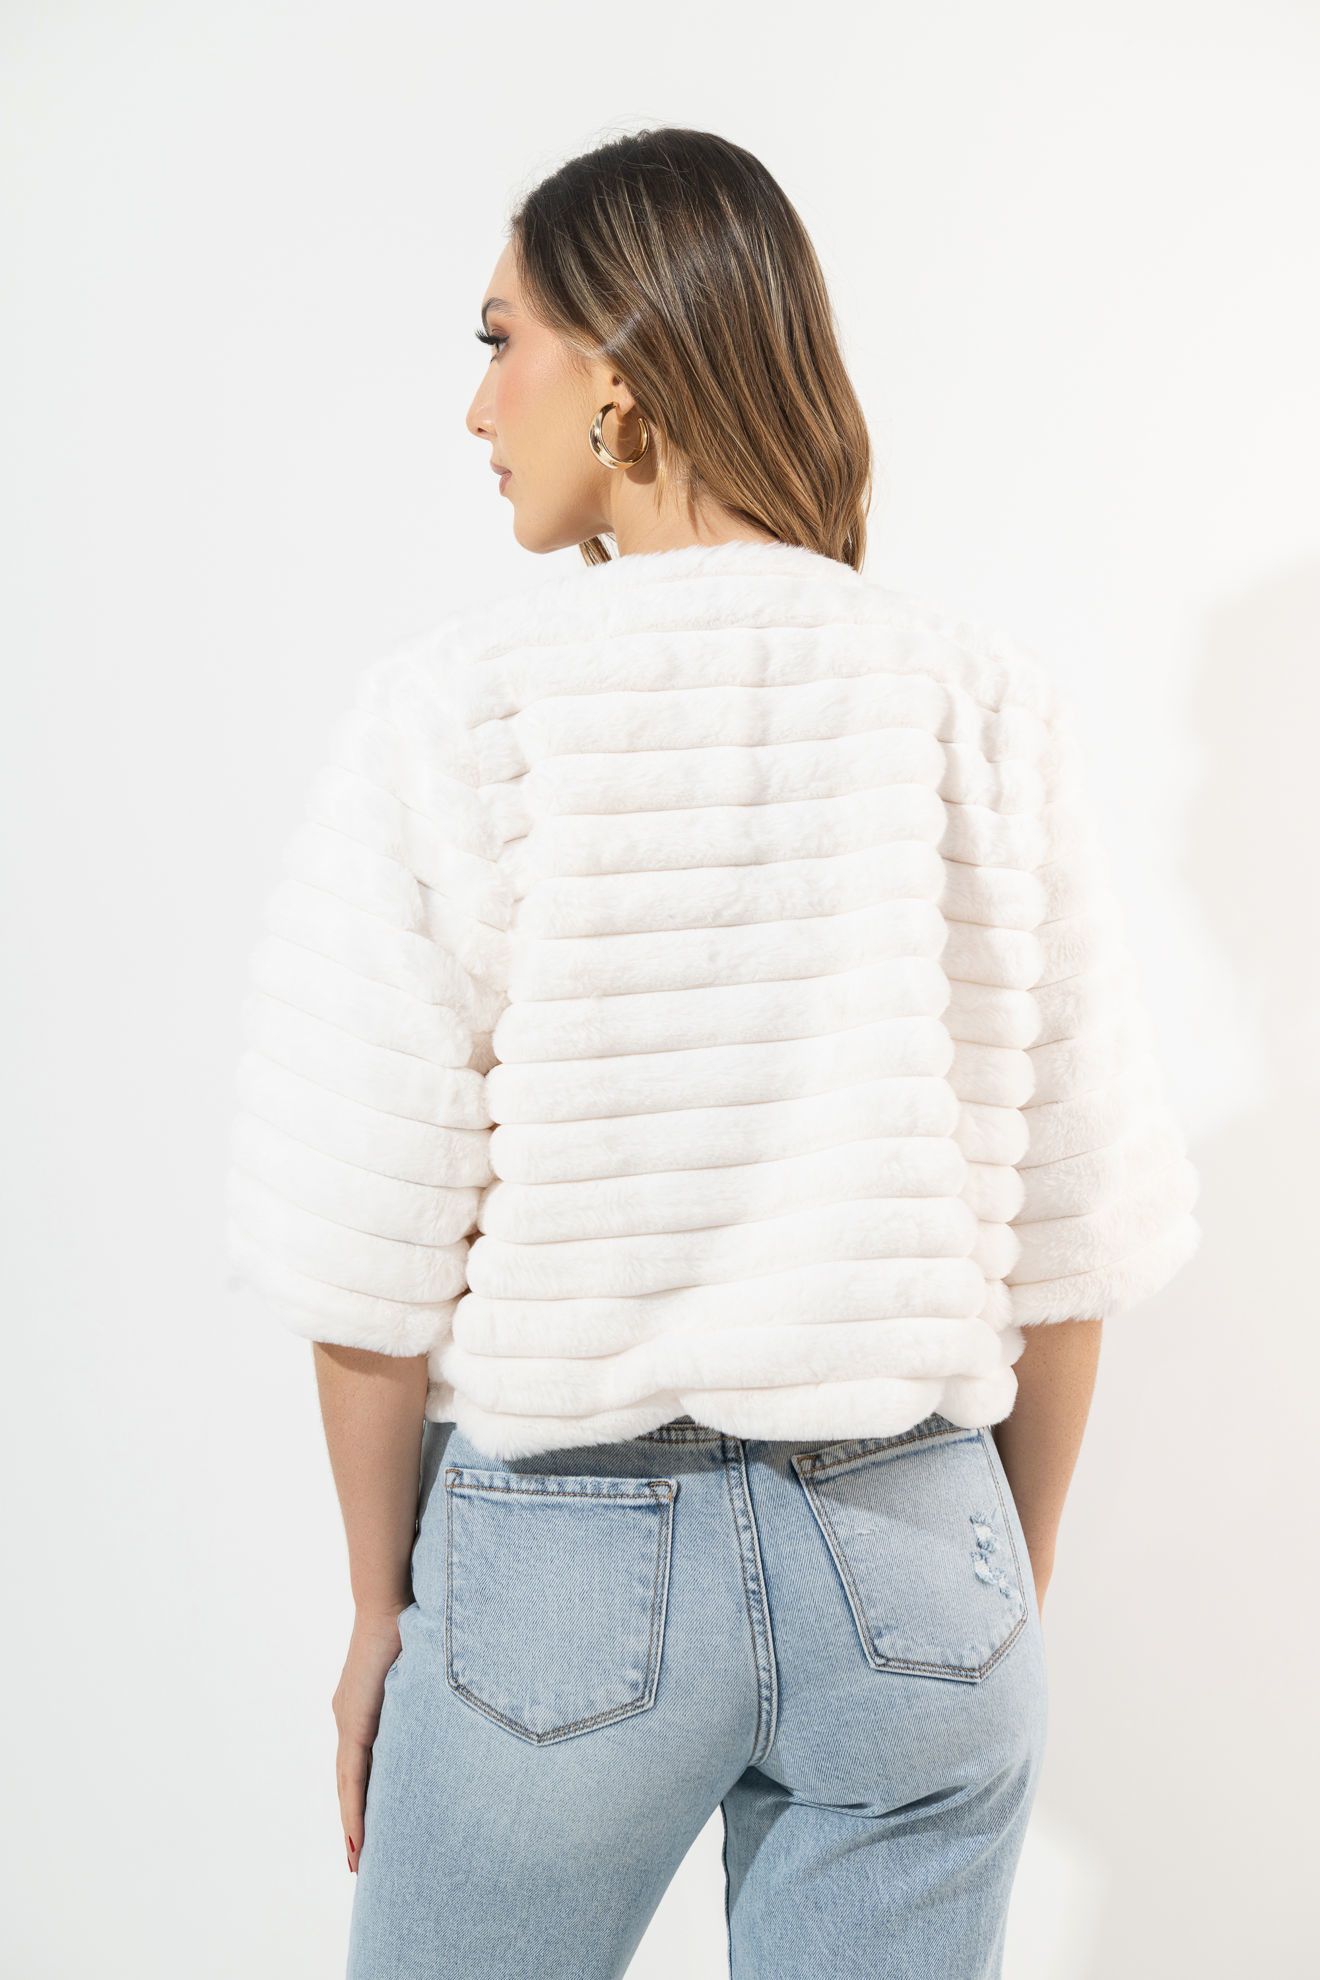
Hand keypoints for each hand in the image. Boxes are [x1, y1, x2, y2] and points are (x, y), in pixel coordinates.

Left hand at [332, 1605, 407, 1872]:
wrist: (390, 1603)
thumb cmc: (412, 1626)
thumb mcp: (418, 1672)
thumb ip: (424, 1693)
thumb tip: (451, 1700)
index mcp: (364, 1709)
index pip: (362, 1763)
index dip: (365, 1796)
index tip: (370, 1828)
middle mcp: (349, 1718)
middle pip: (350, 1782)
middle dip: (356, 1822)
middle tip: (359, 1859)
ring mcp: (348, 1721)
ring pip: (348, 1785)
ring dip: (353, 1824)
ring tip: (357, 1859)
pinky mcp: (353, 1723)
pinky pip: (352, 1776)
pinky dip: (354, 1808)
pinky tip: (356, 1834)